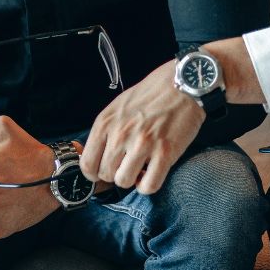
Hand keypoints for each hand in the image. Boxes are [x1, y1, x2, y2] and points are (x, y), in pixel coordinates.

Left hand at [81, 59, 204, 194]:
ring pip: (124, 182)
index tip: (105, 170)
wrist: (182, 84)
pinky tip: (152, 173)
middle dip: (116, 174)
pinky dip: (148, 185)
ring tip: (141, 168)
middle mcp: (121, 134)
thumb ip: (106, 131)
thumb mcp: (118, 107)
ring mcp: (143, 144)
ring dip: (132, 179)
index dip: (95, 173)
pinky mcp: (165, 153)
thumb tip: (99, 157)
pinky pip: (149, 186)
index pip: (87, 164)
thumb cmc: (151, 95)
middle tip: (127, 165)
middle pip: (106, 175)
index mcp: (105, 123)